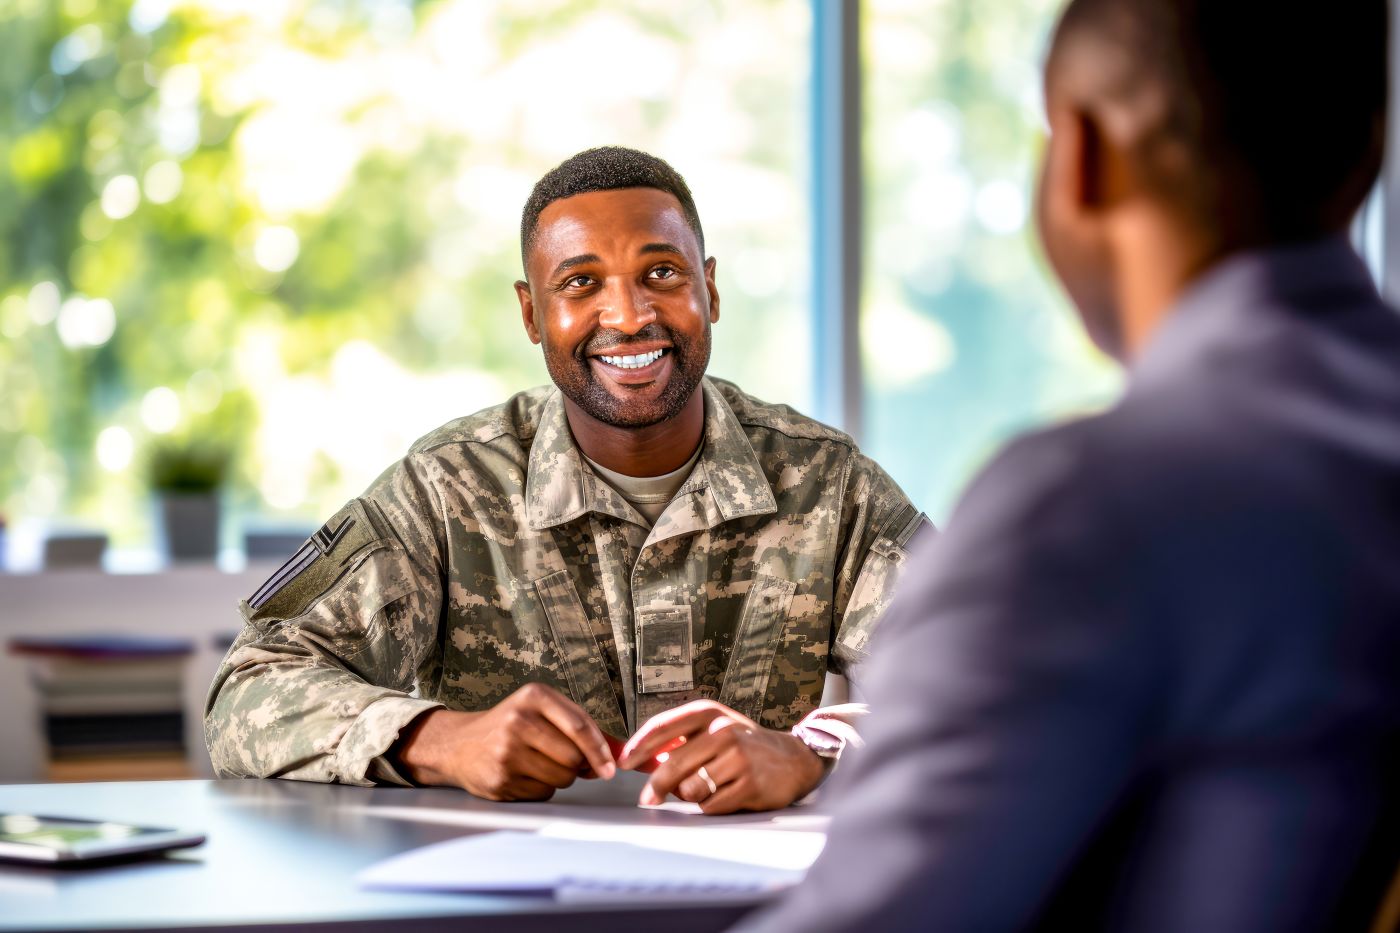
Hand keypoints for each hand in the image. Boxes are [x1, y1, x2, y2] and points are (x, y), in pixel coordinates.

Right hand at [392, 683, 615, 800]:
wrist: (460, 745)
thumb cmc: (512, 726)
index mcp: (534, 696)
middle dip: (578, 766)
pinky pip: (542, 793)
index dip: (600, 752)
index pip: (580, 727)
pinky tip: (524, 775)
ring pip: (561, 779)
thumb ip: (583, 727)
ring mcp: (506, 752)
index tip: (610, 769)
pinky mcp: (500, 780)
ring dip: (560, 778)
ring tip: (540, 764)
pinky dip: (541, 788)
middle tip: (566, 761)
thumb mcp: (544, 711)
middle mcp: (518, 721)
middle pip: (574, 758)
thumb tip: (620, 751)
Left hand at [618, 700, 825, 813]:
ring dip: (690, 796)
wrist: (795, 759)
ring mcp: (738, 759)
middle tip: (646, 799)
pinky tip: (725, 796)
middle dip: (655, 787)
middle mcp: (723, 731)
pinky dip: (710, 806)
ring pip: (690, 789)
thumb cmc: (745, 745)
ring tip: (708, 788)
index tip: (623, 763)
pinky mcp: (749, 786)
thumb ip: (681, 739)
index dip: (639, 746)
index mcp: (710, 713)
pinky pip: (710, 806)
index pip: (664, 726)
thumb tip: (639, 758)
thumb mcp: (715, 729)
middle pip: (673, 765)